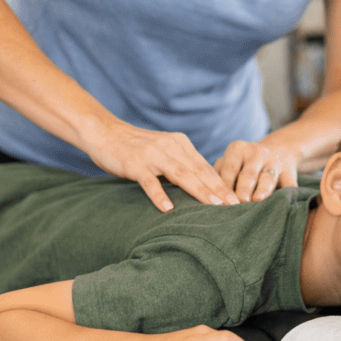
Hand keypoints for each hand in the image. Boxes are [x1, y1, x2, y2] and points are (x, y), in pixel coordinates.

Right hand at [84, 121, 239, 211]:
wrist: (104, 132)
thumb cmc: (135, 146)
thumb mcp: (163, 150)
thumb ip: (180, 163)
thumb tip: (202, 184)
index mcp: (179, 143)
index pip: (205, 166)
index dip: (222, 183)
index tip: (236, 199)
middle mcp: (170, 147)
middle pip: (198, 171)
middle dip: (218, 189)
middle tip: (235, 206)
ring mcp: (152, 155)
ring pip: (181, 174)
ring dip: (199, 191)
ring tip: (213, 206)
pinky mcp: (135, 164)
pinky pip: (149, 181)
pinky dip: (159, 194)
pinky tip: (168, 208)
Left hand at [214, 139, 299, 202]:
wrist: (280, 150)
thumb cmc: (244, 163)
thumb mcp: (231, 161)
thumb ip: (219, 175)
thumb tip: (204, 197)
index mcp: (238, 149)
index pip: (229, 168)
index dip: (224, 186)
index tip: (218, 201)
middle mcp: (257, 152)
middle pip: (248, 173)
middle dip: (243, 188)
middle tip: (238, 202)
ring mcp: (275, 161)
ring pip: (268, 178)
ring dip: (263, 190)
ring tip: (258, 200)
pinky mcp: (290, 171)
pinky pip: (289, 184)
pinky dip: (287, 194)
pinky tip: (283, 204)